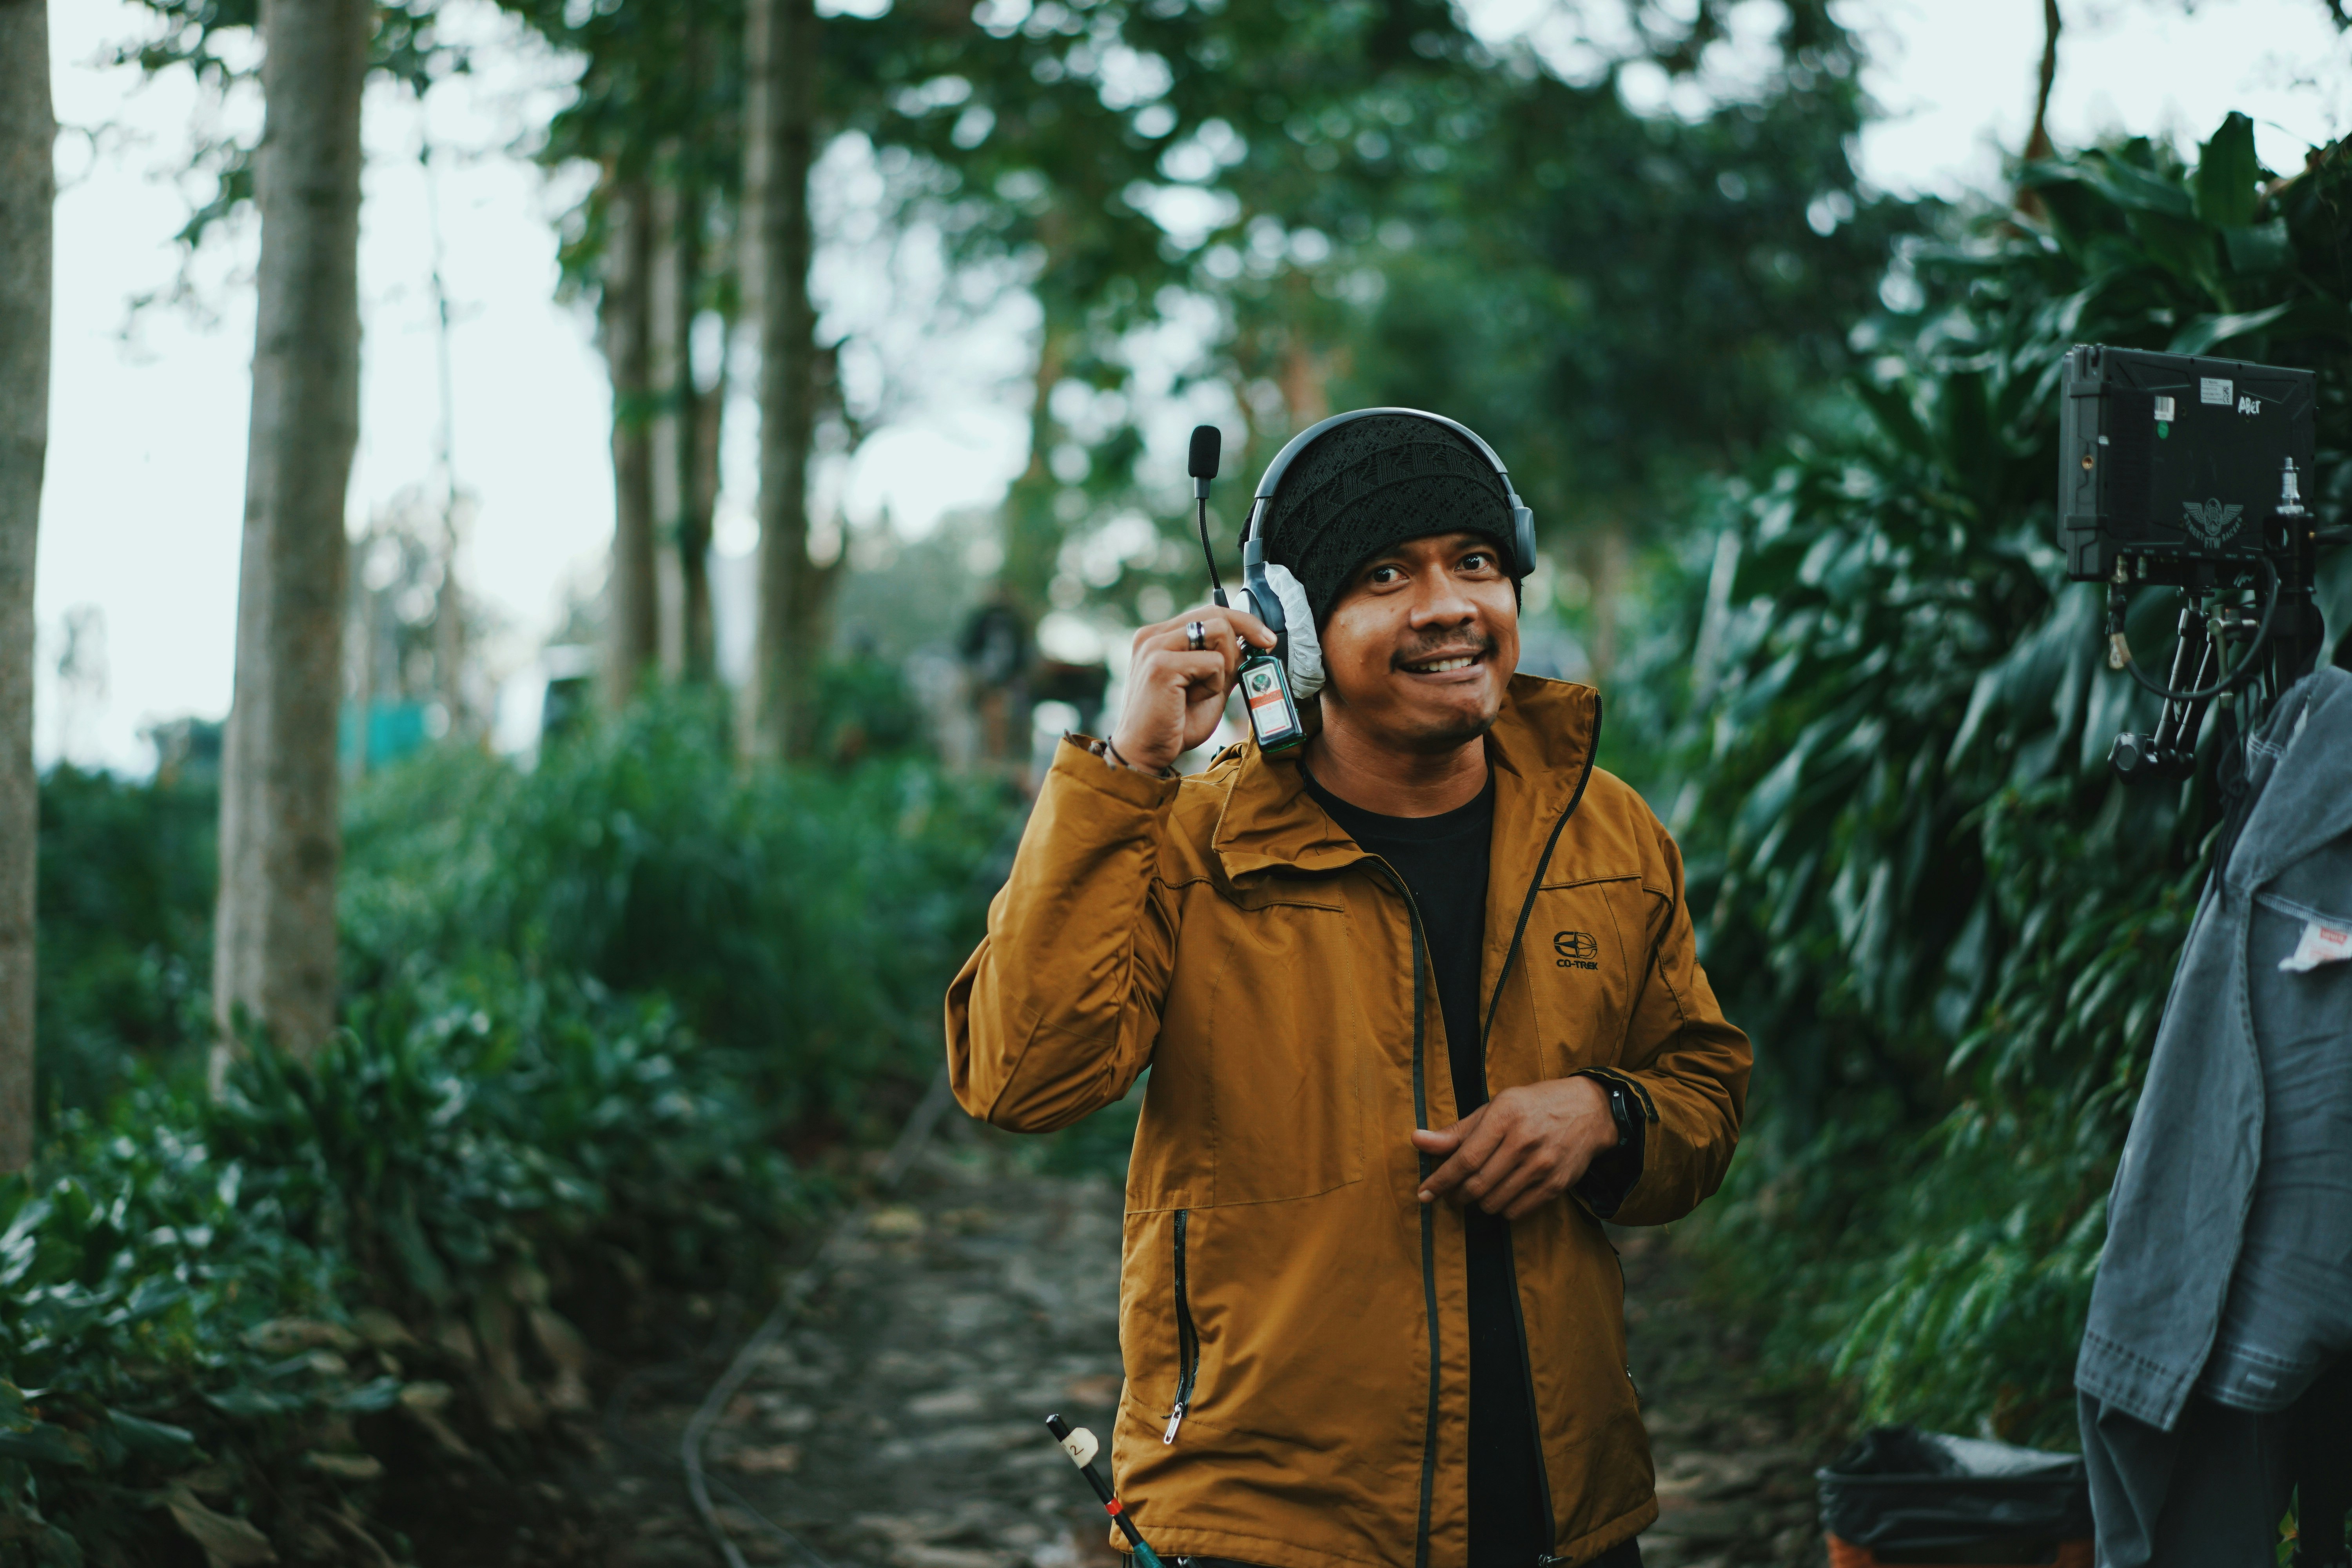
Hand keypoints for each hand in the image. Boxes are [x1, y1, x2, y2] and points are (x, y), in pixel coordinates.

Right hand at [1108, 605, 1276, 773]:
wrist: (1146, 752)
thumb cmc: (1175, 723)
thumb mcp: (1207, 686)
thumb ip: (1224, 663)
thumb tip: (1254, 644)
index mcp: (1160, 636)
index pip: (1209, 611)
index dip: (1243, 621)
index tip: (1265, 639)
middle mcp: (1153, 635)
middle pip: (1217, 614)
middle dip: (1243, 638)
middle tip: (1245, 666)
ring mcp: (1154, 647)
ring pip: (1219, 631)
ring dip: (1224, 666)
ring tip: (1204, 690)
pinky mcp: (1161, 665)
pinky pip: (1213, 662)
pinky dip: (1214, 684)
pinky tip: (1193, 700)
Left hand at [1410, 1077, 1617, 1220]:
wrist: (1589, 1111)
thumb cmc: (1532, 1107)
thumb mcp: (1494, 1108)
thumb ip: (1456, 1131)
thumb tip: (1416, 1140)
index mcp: (1505, 1116)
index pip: (1464, 1159)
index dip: (1440, 1180)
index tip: (1423, 1194)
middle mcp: (1524, 1141)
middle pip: (1477, 1185)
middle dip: (1456, 1195)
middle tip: (1451, 1194)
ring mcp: (1543, 1165)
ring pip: (1494, 1202)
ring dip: (1479, 1203)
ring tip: (1479, 1190)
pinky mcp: (1556, 1184)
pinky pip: (1517, 1212)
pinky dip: (1502, 1208)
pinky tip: (1503, 1194)